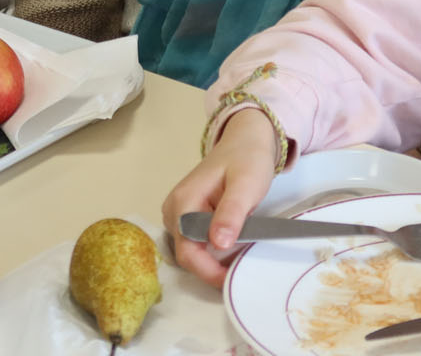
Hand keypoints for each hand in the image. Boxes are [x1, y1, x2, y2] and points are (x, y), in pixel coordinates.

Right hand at [161, 108, 278, 286]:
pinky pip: (195, 242)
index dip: (209, 271)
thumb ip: (231, 213)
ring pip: (191, 251)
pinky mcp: (185, 216)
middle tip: (242, 264)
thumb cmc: (247, 160)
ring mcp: (177, 213)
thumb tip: (218, 243)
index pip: (188, 252)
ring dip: (213, 259)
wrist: (245, 140)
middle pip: (187, 255)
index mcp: (183, 202)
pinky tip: (231, 242)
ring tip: (239, 252)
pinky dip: (213, 249)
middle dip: (212, 267)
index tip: (232, 279)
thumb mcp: (246, 185)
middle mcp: (173, 210)